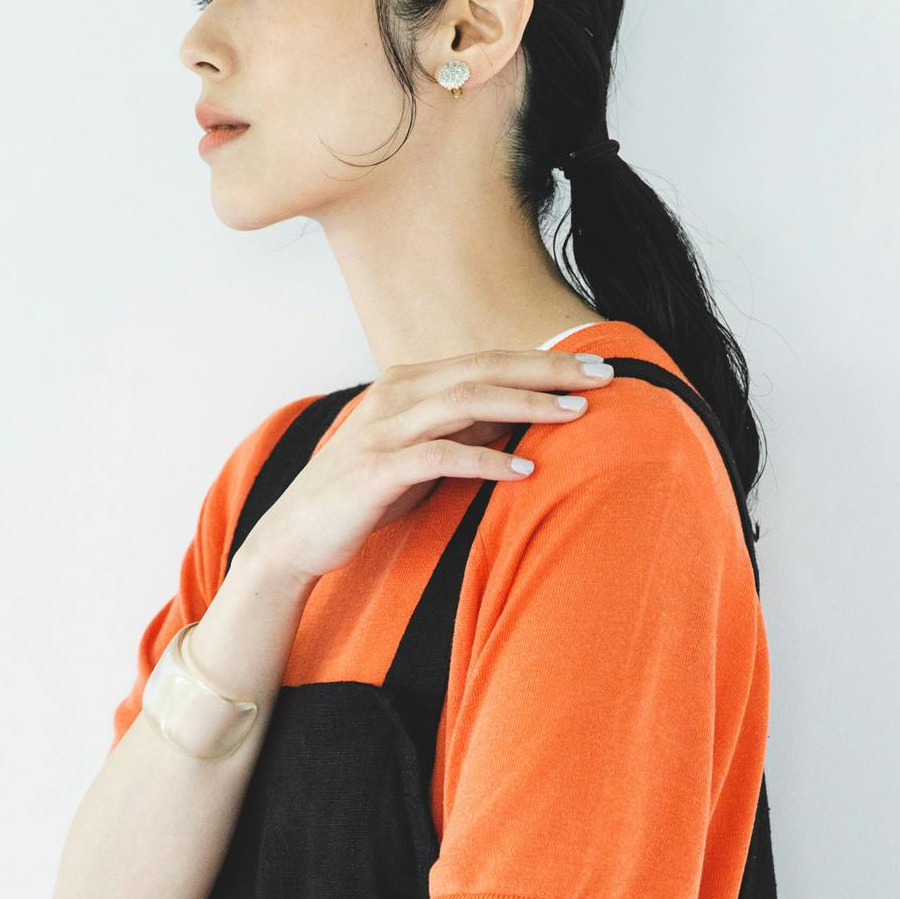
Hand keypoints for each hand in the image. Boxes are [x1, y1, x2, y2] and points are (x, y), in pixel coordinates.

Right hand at [252, 347, 611, 584]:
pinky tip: (524, 469)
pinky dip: (485, 459)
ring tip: (575, 414)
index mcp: (408, 383)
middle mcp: (396, 395)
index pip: (487, 362)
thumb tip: (519, 415)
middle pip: (485, 370)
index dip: (543, 361)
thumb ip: (462, 430)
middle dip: (548, 371)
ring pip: (466, 402)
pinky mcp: (376, 469)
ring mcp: (384, 429)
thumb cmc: (363, 497)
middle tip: (604, 377)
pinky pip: (440, 455)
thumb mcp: (421, 455)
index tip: (596, 367)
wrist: (295, 536)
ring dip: (525, 405)